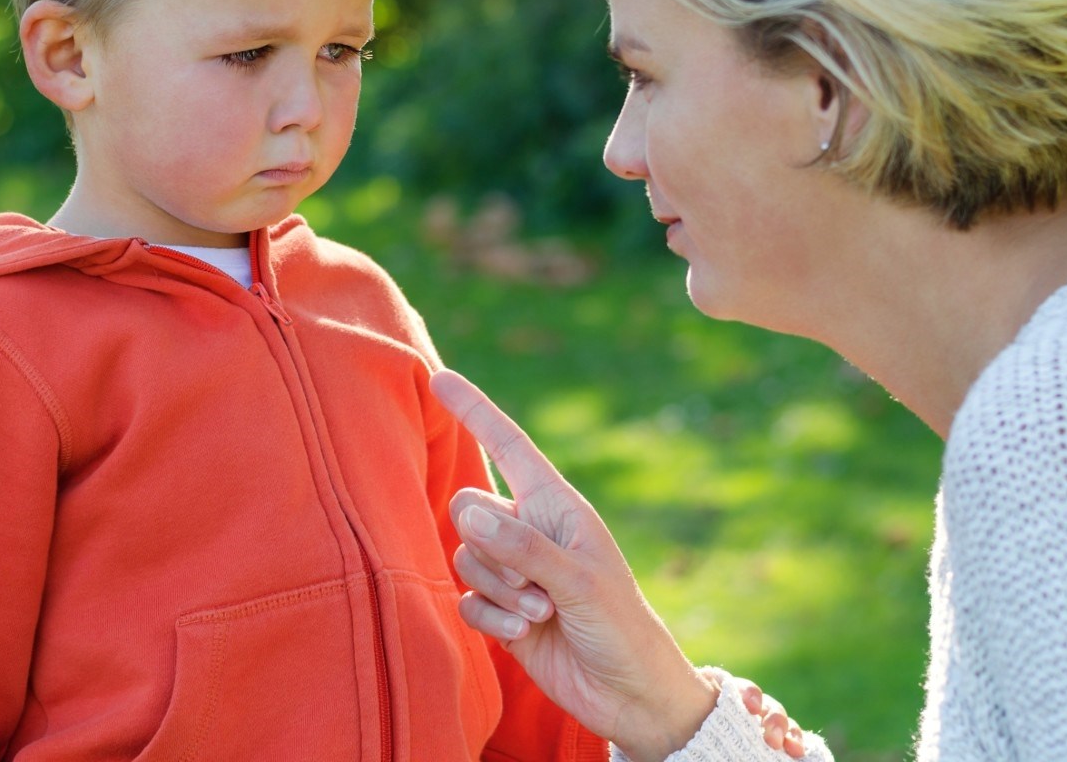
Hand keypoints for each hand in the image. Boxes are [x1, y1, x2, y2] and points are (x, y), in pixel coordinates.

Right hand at [430, 370, 803, 759]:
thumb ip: (523, 546)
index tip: (440, 377)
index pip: (507, 445)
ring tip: (542, 611)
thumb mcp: (579, 580)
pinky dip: (491, 618)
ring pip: (465, 556)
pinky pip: (466, 600)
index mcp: (554, 504)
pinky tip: (524, 632)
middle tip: (537, 584)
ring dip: (499, 590)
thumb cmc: (618, 623)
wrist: (626, 690)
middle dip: (492, 549)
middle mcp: (528, 529)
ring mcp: (512, 570)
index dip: (474, 410)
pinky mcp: (500, 609)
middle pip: (468, 508)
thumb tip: (467, 510)